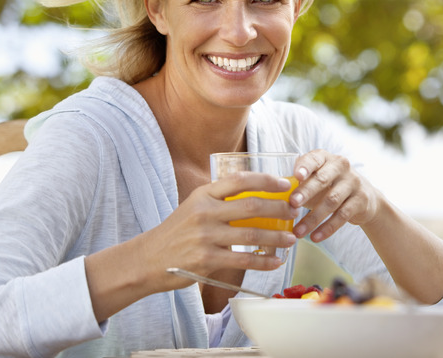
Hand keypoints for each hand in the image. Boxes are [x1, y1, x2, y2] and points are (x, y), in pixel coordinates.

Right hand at [136, 171, 298, 291]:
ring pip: (251, 233)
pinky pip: (243, 258)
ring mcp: (205, 236)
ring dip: (276, 236)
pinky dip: (263, 261)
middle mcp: (205, 211)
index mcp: (204, 194)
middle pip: (251, 206)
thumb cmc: (177, 232)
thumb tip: (257, 196)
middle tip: (295, 211)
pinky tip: (276, 261)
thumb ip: (220, 200)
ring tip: (291, 238)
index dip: (266, 180)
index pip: (240, 180)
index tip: (286, 185)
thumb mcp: (194, 206)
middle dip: (279, 208)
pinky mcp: (206, 259)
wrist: (148, 259)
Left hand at [290, 150, 380, 241]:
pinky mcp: (361, 200)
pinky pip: (343, 215)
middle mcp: (341, 166)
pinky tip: (315, 237)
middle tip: (292, 203)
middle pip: (322, 179)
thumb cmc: (330, 187)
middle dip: (306, 192)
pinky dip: (328, 228)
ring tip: (298, 232)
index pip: (314, 159)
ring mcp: (353, 182)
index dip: (305, 167)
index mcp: (325, 158)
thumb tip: (273, 194)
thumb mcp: (316, 180)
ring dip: (313, 218)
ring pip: (331, 201)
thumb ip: (299, 183)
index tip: (296, 176)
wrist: (364, 198)